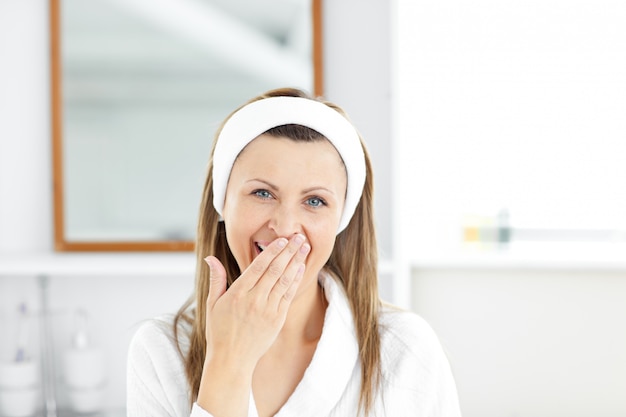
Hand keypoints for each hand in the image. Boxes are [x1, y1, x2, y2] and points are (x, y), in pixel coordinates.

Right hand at [204, 234, 309, 369]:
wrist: (232, 360)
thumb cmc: (220, 331)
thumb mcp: (212, 304)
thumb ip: (216, 279)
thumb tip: (210, 257)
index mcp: (238, 293)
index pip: (259, 266)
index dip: (272, 251)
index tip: (282, 239)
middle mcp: (254, 300)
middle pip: (276, 270)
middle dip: (289, 251)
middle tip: (299, 236)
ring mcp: (268, 310)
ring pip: (285, 280)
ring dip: (297, 261)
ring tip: (305, 247)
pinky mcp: (277, 319)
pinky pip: (288, 295)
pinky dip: (295, 280)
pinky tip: (301, 268)